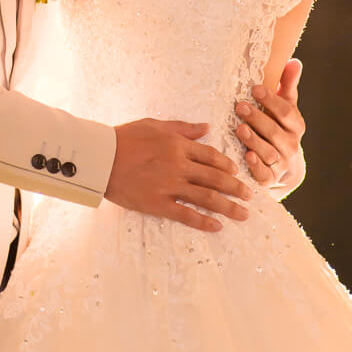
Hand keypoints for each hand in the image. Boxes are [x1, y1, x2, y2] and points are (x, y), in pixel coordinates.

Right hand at [105, 118, 253, 231]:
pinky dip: (203, 222)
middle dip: (236, 188)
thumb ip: (183, 128)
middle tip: (250, 196)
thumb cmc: (125, 137)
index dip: (227, 165)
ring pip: (207, 197)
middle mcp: (179, 165)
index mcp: (178, 145)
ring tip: (243, 214)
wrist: (101, 158)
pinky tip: (217, 226)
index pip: (211, 156)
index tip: (237, 172)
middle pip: (215, 178)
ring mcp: (170, 186)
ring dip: (228, 206)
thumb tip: (206, 127)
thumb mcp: (155, 124)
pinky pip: (186, 214)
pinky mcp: (158, 203)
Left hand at [235, 58, 304, 191]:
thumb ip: (288, 85)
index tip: (254, 88)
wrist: (282, 164)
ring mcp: (281, 163)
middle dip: (257, 118)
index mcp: (296, 126)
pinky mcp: (270, 179)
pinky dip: (256, 166)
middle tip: (239, 106)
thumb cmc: (279, 126)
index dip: (271, 100)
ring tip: (239, 129)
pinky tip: (246, 156)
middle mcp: (291, 145)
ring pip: (269, 152)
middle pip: (275, 132)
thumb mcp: (285, 106)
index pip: (285, 112)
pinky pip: (264, 174)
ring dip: (254, 140)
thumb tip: (295, 61)